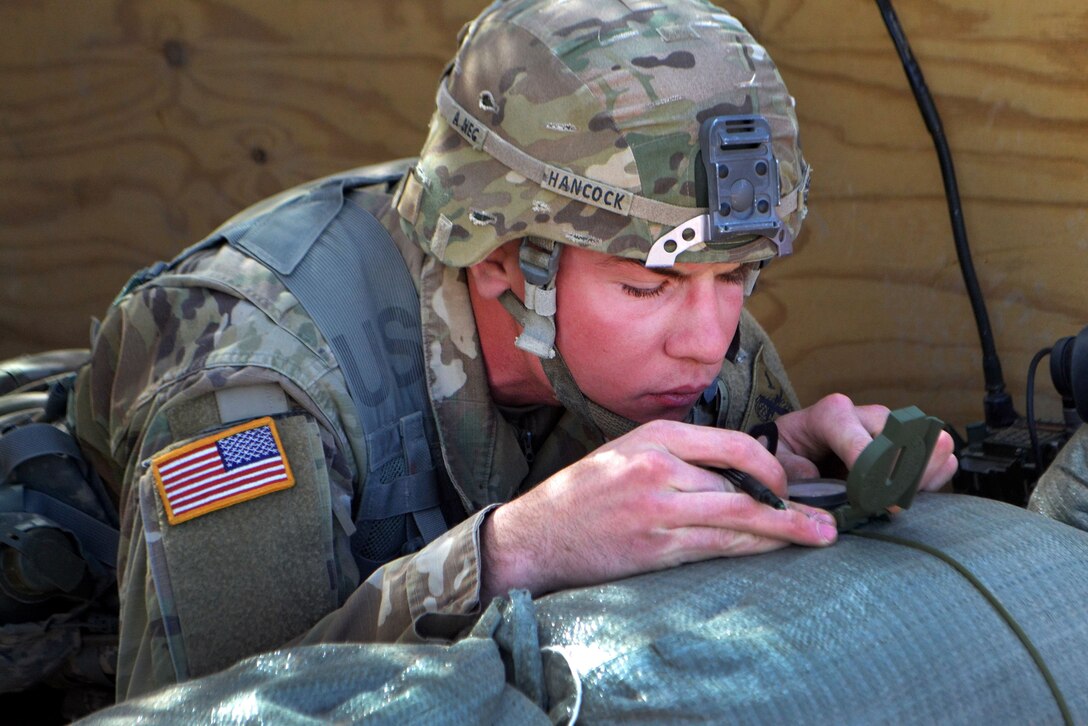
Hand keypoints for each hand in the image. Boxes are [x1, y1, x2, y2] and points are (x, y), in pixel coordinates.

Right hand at [479, 419, 838, 600]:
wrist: (535, 536)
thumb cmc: (582, 494)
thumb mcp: (625, 452)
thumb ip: (676, 455)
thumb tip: (735, 473)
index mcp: (656, 436)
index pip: (734, 444)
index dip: (771, 467)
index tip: (788, 485)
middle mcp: (659, 466)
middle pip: (744, 483)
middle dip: (790, 504)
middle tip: (823, 519)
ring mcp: (658, 508)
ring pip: (739, 517)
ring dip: (786, 530)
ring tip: (820, 537)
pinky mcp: (655, 547)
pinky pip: (717, 546)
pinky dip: (752, 548)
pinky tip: (774, 551)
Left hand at [773, 393, 956, 491]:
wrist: (792, 449)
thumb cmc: (784, 456)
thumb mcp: (777, 463)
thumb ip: (796, 473)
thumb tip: (823, 483)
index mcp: (830, 415)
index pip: (864, 444)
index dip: (876, 477)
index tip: (884, 504)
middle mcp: (865, 414)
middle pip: (903, 439)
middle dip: (902, 475)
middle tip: (893, 504)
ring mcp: (891, 426)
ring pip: (927, 442)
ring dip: (922, 475)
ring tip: (903, 498)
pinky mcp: (907, 441)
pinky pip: (937, 455)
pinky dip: (932, 476)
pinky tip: (912, 493)